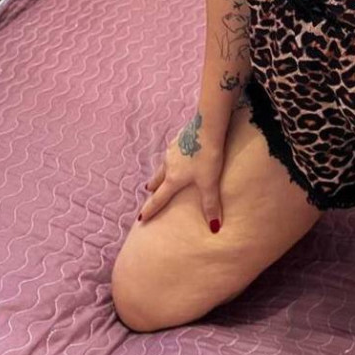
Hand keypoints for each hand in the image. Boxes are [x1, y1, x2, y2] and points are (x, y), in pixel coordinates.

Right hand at [138, 110, 225, 232]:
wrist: (207, 126)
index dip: (150, 209)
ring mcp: (173, 150)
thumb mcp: (209, 182)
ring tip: (162, 173)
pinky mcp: (179, 137)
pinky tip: (178, 153)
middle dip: (154, 187)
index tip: (140, 218)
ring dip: (161, 171)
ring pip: (163, 164)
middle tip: (149, 191)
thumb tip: (214, 228)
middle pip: (158, 179)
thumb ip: (210, 204)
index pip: (159, 198)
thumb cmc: (207, 156)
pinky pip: (173, 151)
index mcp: (173, 178)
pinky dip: (172, 157)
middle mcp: (169, 164)